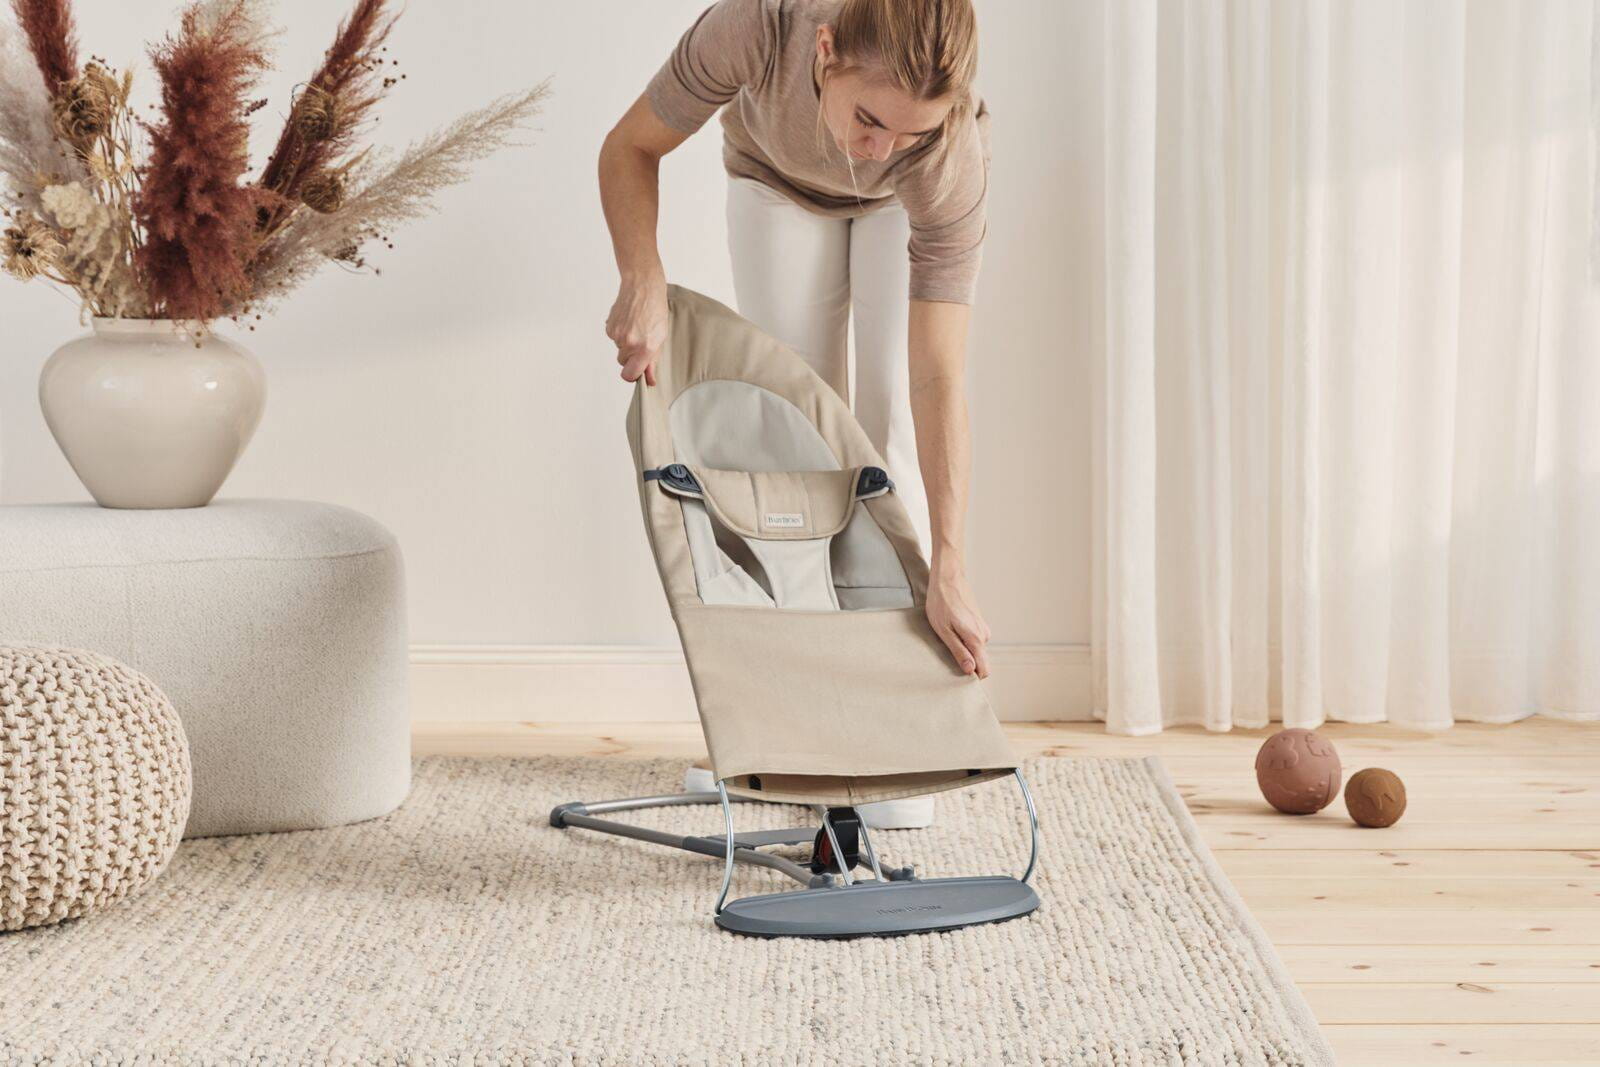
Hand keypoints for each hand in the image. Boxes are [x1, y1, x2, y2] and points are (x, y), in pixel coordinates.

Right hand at [606, 272, 667, 385]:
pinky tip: (628, 321)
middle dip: (630, 356)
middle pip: (623, 362)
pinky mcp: (609, 326)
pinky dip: (620, 332)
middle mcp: (629, 343)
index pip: (629, 375)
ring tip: (636, 325)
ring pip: (619, 348)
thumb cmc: (655, 310)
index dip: (632, 375)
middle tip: (641, 339)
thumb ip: (652, 361)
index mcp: (644, 348)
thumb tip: (650, 380)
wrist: (643, 286)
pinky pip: (613, 337)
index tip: (636, 371)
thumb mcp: (660, 337)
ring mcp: (617, 335)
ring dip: (626, 342)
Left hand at [925, 559, 990, 677]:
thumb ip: (958, 651)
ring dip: (964, 648)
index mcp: (976, 639)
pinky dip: (964, 639)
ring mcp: (982, 626)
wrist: (947, 577)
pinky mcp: (978, 621)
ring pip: (976, 649)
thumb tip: (970, 671)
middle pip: (980, 660)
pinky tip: (951, 628)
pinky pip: (974, 639)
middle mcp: (984, 634)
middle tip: (946, 650)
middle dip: (966, 661)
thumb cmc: (941, 603)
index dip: (972, 675)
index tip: (956, 672)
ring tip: (946, 635)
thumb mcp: (944, 631)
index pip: (984, 669)